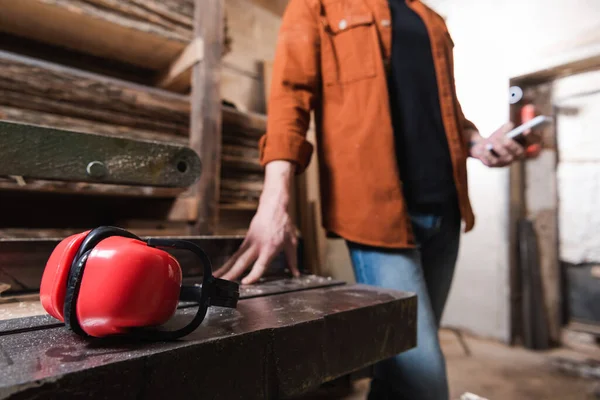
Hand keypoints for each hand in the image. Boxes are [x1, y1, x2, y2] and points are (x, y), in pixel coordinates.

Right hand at [214, 161, 299, 284]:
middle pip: (242, 262)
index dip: (253, 275)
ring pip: (236, 258)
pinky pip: (236, 253)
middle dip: (231, 273)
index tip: (245, 283)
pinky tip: (223, 269)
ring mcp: (250, 242)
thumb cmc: (284, 223)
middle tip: (222, 283)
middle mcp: (258, 246)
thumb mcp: (292, 242)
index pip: (260, 265)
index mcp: (270, 248)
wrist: (273, 206)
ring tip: (215, 278)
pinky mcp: (246, 239)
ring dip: (225, 268)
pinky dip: (229, 262)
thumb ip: (293, 260)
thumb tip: (295, 274)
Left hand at [470, 122, 539, 166]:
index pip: (533, 140)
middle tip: (506, 139)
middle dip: (512, 145)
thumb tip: (510, 127)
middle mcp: (517, 156)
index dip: (533, 136)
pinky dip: (487, 154)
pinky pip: (492, 161)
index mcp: (523, 145)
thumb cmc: (497, 137)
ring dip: (498, 148)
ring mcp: (506, 162)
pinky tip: (484, 148)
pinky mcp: (494, 165)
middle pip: (519, 152)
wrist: (483, 145)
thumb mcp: (503, 129)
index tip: (527, 130)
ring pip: (506, 157)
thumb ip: (508, 127)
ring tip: (492, 141)